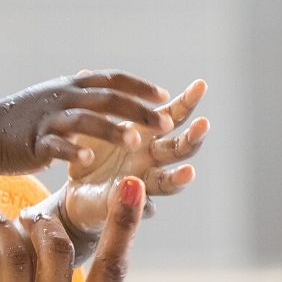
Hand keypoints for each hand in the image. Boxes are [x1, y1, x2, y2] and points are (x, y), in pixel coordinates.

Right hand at [0, 72, 175, 178]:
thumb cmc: (29, 117)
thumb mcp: (58, 96)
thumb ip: (85, 91)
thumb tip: (111, 84)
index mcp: (73, 86)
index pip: (112, 80)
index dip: (139, 86)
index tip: (165, 96)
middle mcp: (64, 97)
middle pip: (106, 99)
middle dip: (137, 110)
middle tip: (165, 123)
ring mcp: (49, 119)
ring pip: (84, 121)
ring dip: (111, 130)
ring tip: (134, 142)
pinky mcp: (35, 142)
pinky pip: (56, 146)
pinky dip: (72, 152)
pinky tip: (89, 162)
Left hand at [57, 80, 208, 238]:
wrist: (77, 192)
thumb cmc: (91, 157)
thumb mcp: (91, 128)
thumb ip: (96, 108)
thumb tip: (85, 72)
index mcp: (146, 135)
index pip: (172, 116)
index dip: (187, 102)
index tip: (200, 85)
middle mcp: (151, 159)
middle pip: (180, 148)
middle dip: (193, 138)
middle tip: (203, 124)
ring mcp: (143, 183)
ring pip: (168, 181)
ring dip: (179, 178)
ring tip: (189, 173)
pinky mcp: (128, 205)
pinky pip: (140, 209)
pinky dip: (146, 207)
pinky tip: (149, 207)